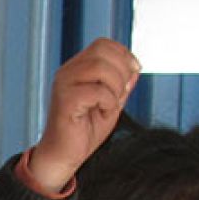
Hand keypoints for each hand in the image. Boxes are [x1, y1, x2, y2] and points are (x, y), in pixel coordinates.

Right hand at [25, 39, 138, 192]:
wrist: (63, 156)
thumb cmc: (83, 131)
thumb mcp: (111, 103)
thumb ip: (121, 84)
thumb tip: (135, 67)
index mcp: (77, 69)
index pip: (103, 44)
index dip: (123, 55)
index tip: (132, 74)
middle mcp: (68, 72)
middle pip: (103, 51)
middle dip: (122, 71)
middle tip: (120, 94)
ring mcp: (64, 84)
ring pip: (100, 67)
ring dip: (115, 87)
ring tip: (110, 105)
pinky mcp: (66, 100)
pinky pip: (97, 91)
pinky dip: (108, 103)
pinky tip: (102, 113)